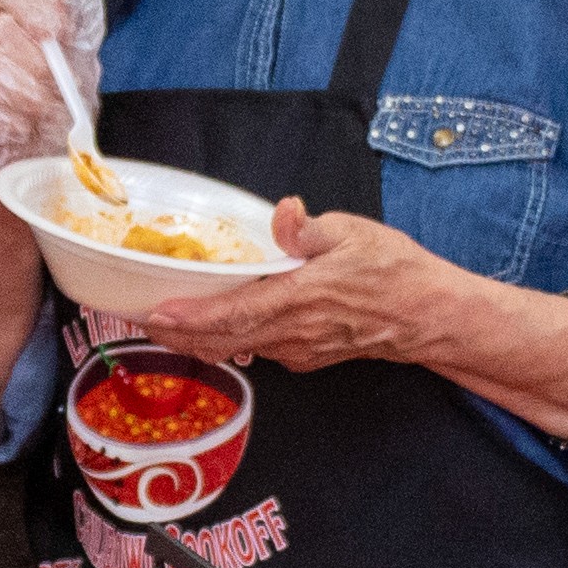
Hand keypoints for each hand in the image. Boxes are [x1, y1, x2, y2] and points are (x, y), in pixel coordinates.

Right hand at [0, 0, 106, 198]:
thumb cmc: (55, 111)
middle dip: (38, 62)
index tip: (55, 30)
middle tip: (59, 87)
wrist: (36, 164)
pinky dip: (13, 124)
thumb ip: (71, 29)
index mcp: (9, 19)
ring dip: (30, 97)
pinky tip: (24, 131)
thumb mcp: (77, 66)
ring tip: (46, 115)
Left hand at [134, 201, 467, 371]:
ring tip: (167, 321)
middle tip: (137, 317)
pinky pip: (258, 349)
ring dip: (200, 337)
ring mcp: (298, 350)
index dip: (191, 318)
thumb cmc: (397, 273)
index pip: (234, 313)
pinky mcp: (306, 356)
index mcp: (300, 299)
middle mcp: (292, 334)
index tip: (155, 315)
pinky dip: (230, 338)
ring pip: (237, 348)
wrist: (430, 319)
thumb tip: (285, 212)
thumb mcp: (356, 234)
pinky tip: (217, 323)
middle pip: (222, 340)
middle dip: (178, 332)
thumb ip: (311, 227)